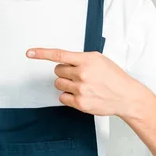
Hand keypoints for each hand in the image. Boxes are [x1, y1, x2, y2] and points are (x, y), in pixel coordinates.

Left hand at [27, 48, 144, 116]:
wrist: (126, 96)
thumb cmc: (114, 77)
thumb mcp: (99, 59)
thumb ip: (81, 59)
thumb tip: (65, 61)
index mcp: (87, 60)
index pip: (59, 55)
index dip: (41, 53)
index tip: (29, 53)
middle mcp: (82, 73)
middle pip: (57, 71)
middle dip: (64, 72)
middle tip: (78, 75)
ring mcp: (80, 89)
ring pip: (58, 84)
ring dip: (66, 84)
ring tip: (82, 85)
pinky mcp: (80, 103)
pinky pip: (62, 97)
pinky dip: (68, 96)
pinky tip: (80, 94)